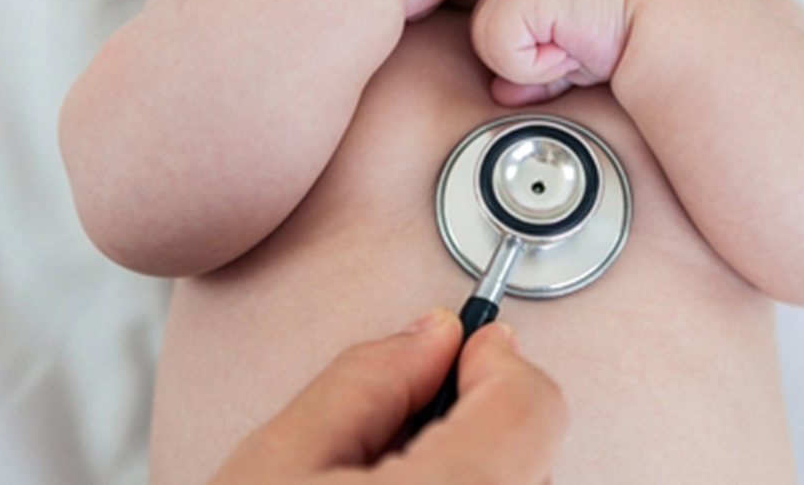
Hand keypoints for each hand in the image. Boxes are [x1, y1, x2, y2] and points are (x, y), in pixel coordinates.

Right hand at [207, 309, 568, 484]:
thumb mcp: (273, 465)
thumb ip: (362, 381)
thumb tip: (430, 334)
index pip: (531, 401)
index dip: (492, 355)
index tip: (460, 342)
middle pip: (530, 443)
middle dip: (471, 412)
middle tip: (394, 425)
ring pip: (520, 480)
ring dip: (471, 459)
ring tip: (381, 478)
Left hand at [471, 0, 634, 105]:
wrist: (663, 24)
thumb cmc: (622, 38)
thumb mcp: (569, 61)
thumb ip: (532, 72)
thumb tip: (501, 93)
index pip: (491, 41)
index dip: (527, 63)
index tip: (570, 55)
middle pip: (481, 44)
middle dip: (526, 63)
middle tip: (573, 52)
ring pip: (486, 46)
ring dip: (532, 63)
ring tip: (574, 47)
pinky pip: (500, 46)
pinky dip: (535, 62)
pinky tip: (571, 46)